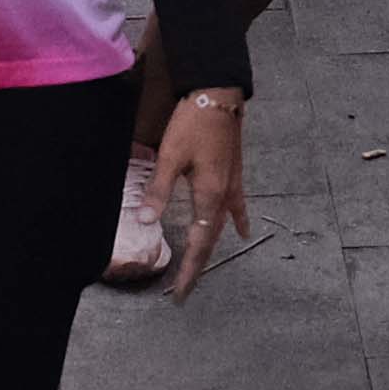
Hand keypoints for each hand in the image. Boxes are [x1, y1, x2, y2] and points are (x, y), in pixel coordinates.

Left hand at [149, 92, 253, 297]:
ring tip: (201, 268)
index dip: (190, 270)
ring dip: (210, 248)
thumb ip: (158, 190)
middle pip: (211, 240)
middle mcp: (223, 195)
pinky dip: (237, 221)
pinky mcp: (234, 174)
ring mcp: (231, 185)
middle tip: (184, 291)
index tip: (179, 293)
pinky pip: (235, 207)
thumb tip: (147, 222)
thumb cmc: (193, 123)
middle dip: (197, 267)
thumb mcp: (170, 155)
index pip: (199, 243)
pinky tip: (242, 232)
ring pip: (221, 226)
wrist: (218, 96)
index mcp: (209, 194)